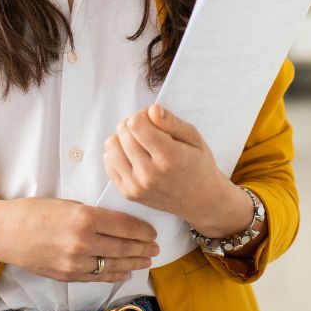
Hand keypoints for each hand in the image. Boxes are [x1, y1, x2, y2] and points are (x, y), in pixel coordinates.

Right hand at [0, 197, 158, 282]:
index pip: (124, 225)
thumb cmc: (34, 212)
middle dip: (143, 248)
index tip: (153, 231)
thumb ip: (92, 213)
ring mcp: (75, 261)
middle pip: (123, 246)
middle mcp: (82, 241)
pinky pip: (97, 277)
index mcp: (84, 217)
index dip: (142, 230)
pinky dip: (114, 275)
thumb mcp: (68, 203)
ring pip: (113, 264)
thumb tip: (117, 221)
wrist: (5, 232)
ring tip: (147, 260)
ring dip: (134, 262)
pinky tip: (125, 272)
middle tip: (156, 247)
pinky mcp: (67, 274)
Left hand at [103, 104, 241, 233]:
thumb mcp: (194, 138)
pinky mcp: (129, 193)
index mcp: (169, 156)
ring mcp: (137, 186)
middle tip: (147, 130)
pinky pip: (109, 164)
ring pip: (111, 147)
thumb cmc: (199, 165)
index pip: (136, 125)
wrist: (201, 201)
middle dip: (132, 124)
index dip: (142, 115)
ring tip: (138, 142)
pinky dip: (117, 154)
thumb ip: (171, 122)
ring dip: (122, 138)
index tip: (152, 119)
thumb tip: (151, 109)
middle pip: (123, 133)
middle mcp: (150, 173)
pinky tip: (132, 155)